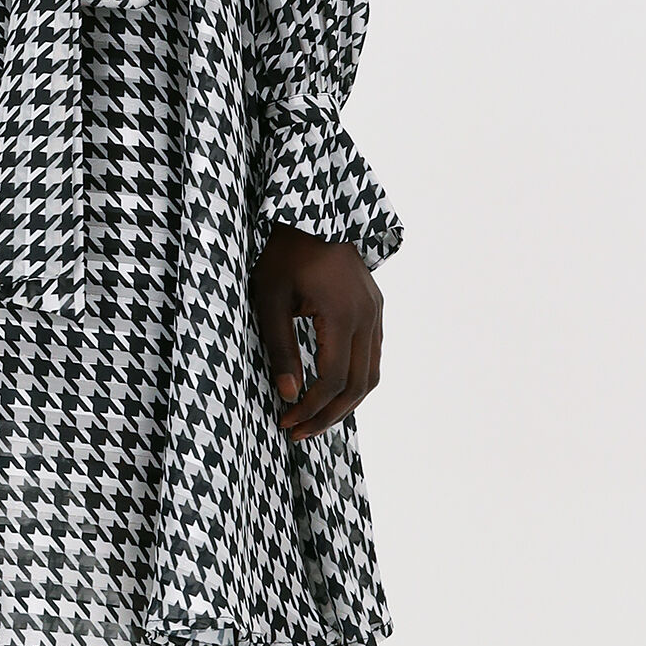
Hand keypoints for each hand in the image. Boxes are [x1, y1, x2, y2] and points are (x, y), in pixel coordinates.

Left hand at [249, 227, 382, 439]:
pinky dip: (353, 380)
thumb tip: (289, 394)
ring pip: (370, 374)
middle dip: (328, 415)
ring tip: (314, 419)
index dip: (310, 407)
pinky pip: (371, 355)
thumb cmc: (283, 252)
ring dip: (344, 403)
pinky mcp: (374, 307)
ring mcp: (375, 311)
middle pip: (358, 385)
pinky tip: (328, 389)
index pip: (332, 379)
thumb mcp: (270, 299)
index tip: (285, 420)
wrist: (311, 213)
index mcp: (341, 313)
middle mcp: (367, 315)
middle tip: (298, 432)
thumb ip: (280, 348)